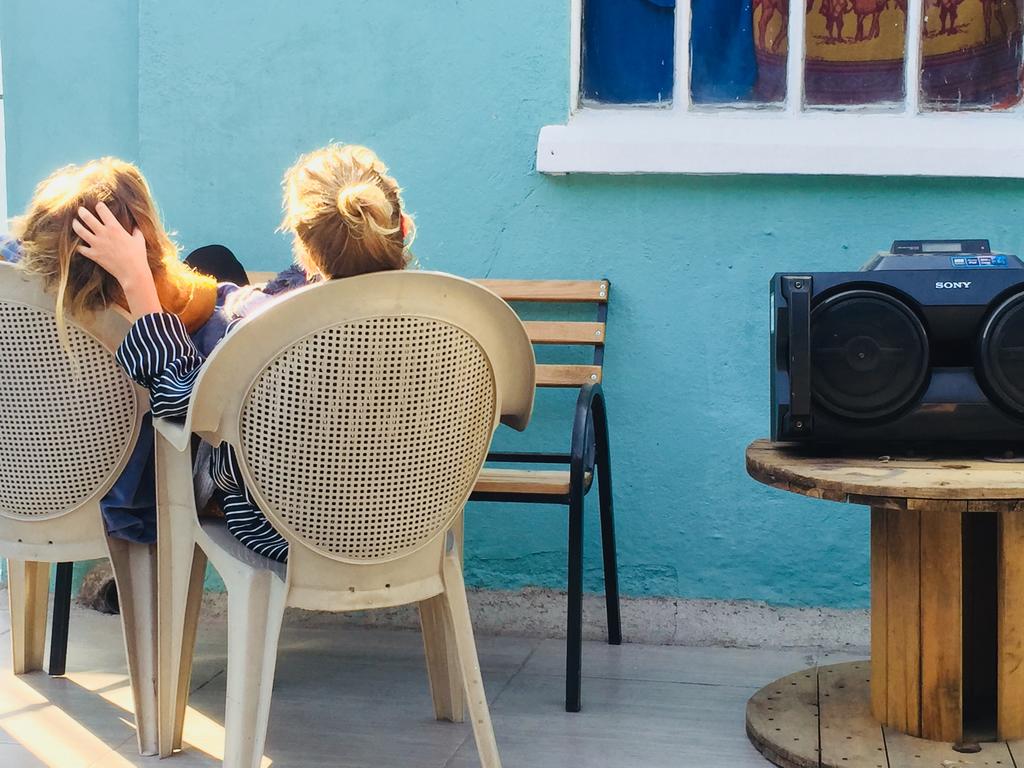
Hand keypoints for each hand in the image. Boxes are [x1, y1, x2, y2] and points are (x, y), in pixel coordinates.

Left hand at [73, 202, 161, 317]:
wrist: (132, 272)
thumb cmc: (138, 256)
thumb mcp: (139, 240)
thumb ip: (136, 231)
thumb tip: (136, 226)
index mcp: (114, 228)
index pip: (102, 210)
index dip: (99, 206)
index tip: (98, 205)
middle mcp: (103, 233)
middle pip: (87, 217)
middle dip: (82, 211)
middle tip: (80, 209)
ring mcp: (96, 244)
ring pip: (80, 230)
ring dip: (76, 225)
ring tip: (74, 222)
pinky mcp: (93, 254)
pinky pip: (80, 248)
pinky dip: (78, 246)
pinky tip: (78, 244)